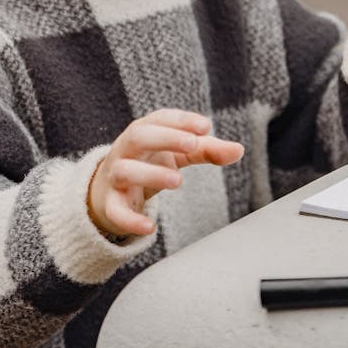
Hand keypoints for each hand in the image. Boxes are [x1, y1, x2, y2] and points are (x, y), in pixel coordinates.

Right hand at [88, 109, 243, 237]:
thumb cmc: (149, 163)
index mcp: (144, 132)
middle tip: (192, 145)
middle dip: (165, 138)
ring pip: (125, 170)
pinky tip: (150, 228)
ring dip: (150, 174)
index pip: (159, 118)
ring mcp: (115, 176)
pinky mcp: (110, 204)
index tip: (206, 126)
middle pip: (138, 136)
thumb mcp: (178, 154)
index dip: (181, 120)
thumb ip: (207, 150)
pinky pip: (115, 210)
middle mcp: (126, 150)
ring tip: (178, 180)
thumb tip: (239, 149)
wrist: (108, 191)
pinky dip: (130, 220)